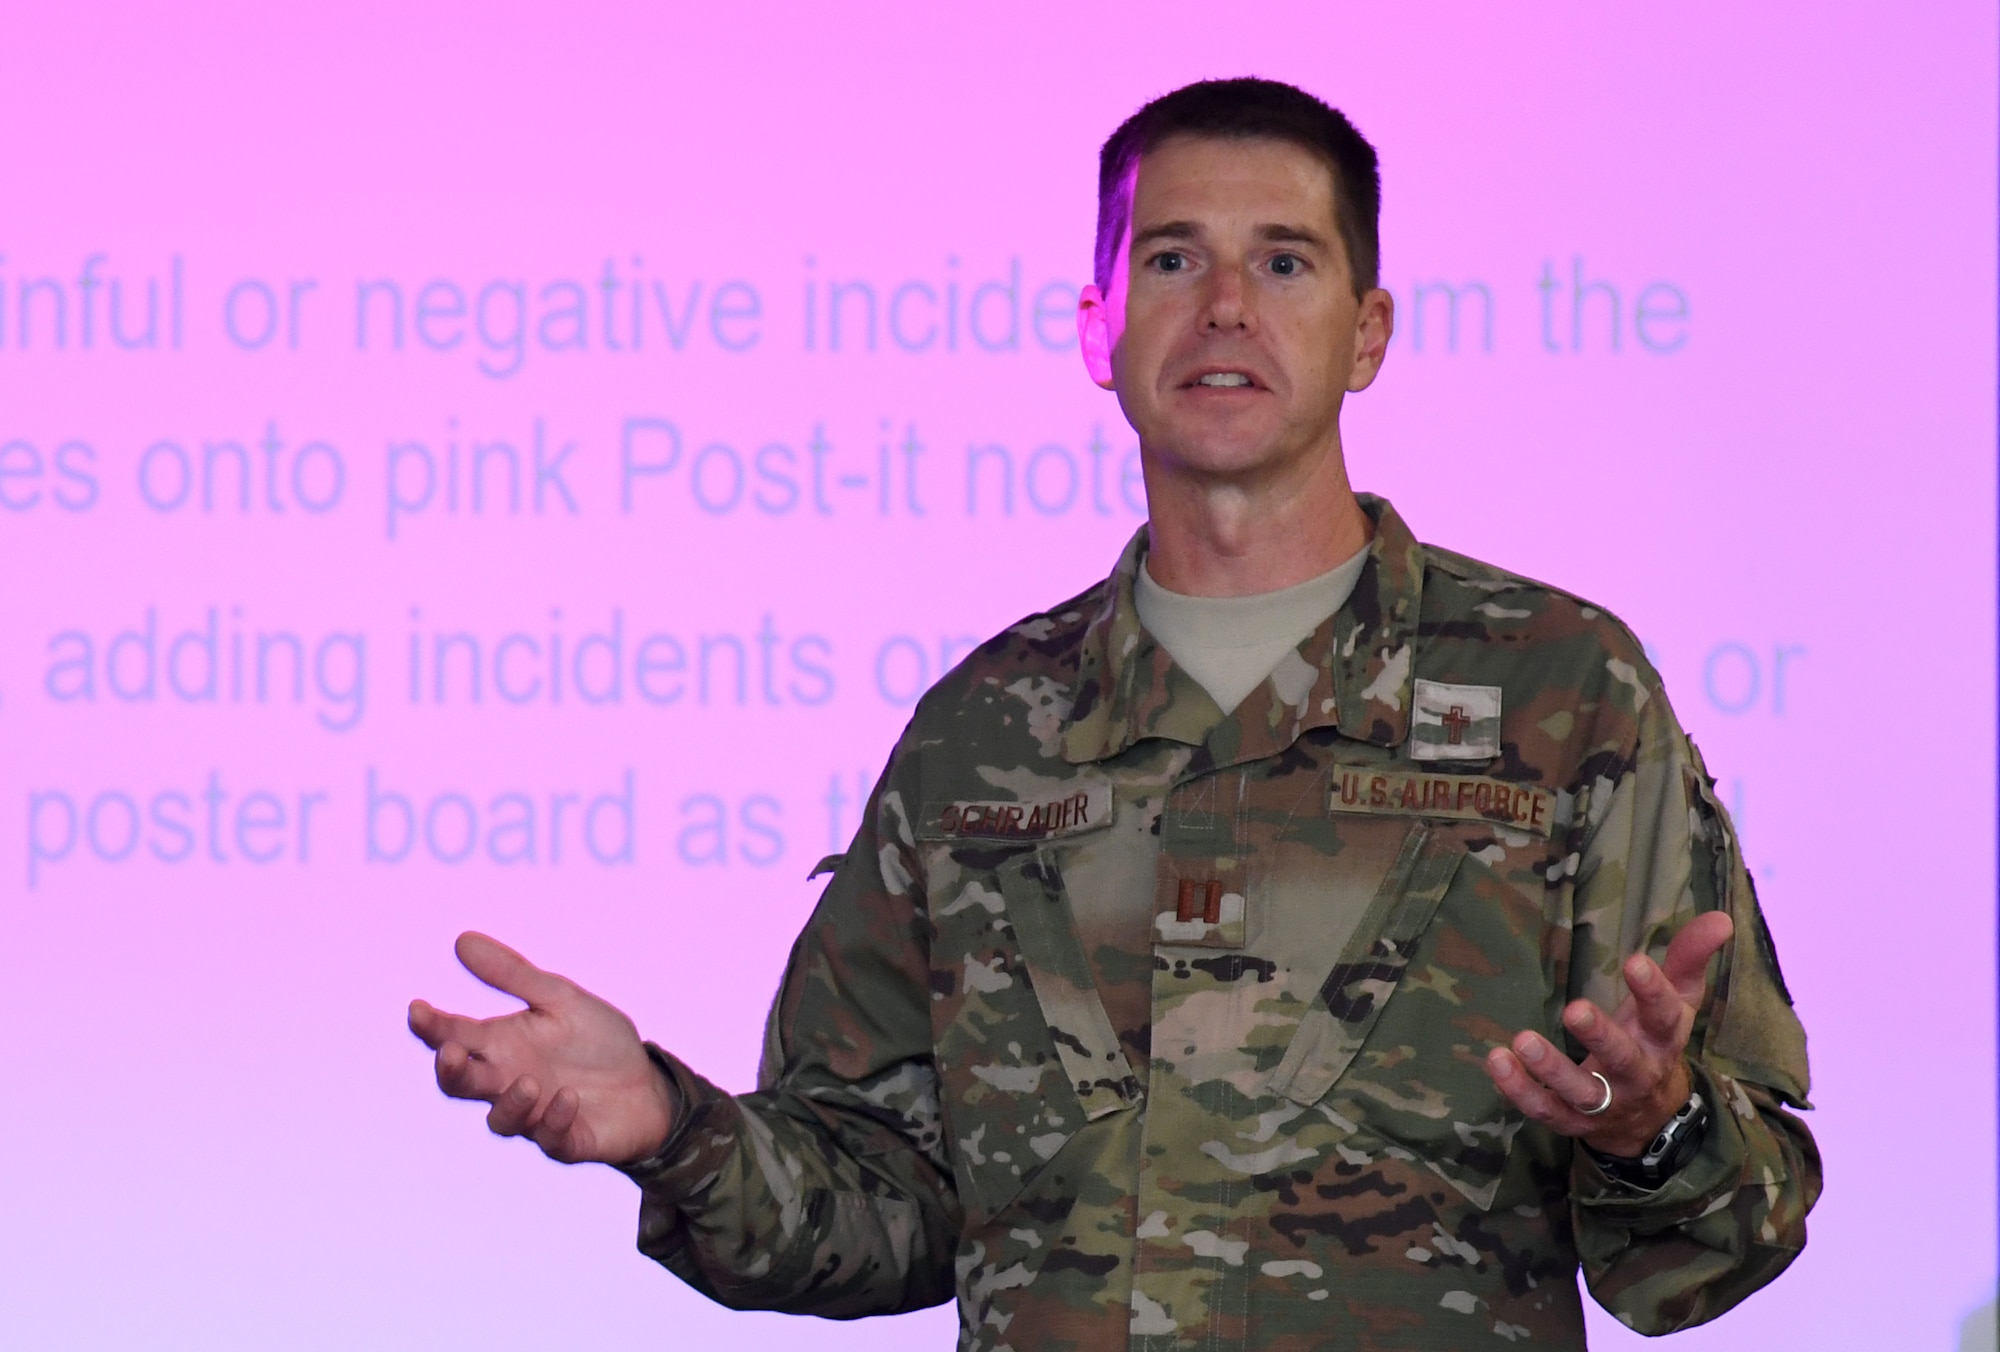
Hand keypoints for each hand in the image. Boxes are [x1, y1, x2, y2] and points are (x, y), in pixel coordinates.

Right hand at [408, 932, 675, 1165]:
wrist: (648, 1083)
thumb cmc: (598, 1040)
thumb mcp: (560, 998)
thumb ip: (513, 974)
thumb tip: (462, 939)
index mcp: (502, 1044)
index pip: (454, 1035)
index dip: (431, 1025)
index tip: (417, 1008)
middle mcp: (508, 1081)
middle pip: (461, 1084)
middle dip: (451, 1070)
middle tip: (451, 1053)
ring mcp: (535, 1115)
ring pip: (501, 1120)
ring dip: (511, 1102)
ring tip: (531, 1082)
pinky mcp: (567, 1140)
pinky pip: (551, 1139)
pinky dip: (555, 1120)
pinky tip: (569, 1097)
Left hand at [1484, 911, 1732, 1157]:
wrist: (1650, 1120)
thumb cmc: (1655, 1042)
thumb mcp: (1678, 1002)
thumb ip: (1688, 959)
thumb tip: (1721, 918)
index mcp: (1663, 1041)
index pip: (1664, 1017)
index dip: (1653, 992)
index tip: (1635, 962)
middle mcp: (1637, 1074)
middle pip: (1623, 1059)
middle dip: (1600, 1037)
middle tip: (1575, 1010)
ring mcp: (1604, 1102)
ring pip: (1580, 1091)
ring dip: (1551, 1069)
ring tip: (1521, 1040)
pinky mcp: (1572, 1121)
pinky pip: (1545, 1110)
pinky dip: (1519, 1090)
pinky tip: (1496, 1060)